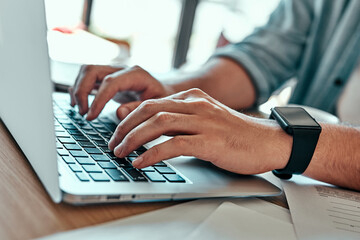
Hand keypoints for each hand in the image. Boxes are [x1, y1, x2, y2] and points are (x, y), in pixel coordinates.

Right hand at [69, 65, 174, 119]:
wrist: (164, 90)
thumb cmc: (162, 99)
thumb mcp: (157, 106)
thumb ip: (139, 109)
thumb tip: (119, 112)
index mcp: (136, 74)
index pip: (110, 82)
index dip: (97, 100)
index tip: (90, 116)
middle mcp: (122, 69)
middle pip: (92, 70)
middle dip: (82, 92)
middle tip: (83, 114)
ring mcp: (114, 71)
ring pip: (87, 71)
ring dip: (78, 89)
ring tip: (80, 110)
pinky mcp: (108, 77)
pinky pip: (88, 77)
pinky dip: (80, 88)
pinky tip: (79, 103)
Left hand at [108, 88, 290, 174]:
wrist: (267, 142)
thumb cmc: (234, 133)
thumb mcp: (204, 119)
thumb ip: (179, 118)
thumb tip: (148, 126)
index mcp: (192, 98)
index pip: (151, 103)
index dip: (129, 117)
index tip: (117, 132)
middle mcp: (196, 105)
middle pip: (150, 110)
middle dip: (125, 127)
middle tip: (113, 143)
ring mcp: (204, 122)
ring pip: (158, 124)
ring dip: (134, 139)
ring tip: (121, 153)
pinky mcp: (210, 141)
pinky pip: (174, 144)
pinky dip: (153, 153)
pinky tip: (141, 162)